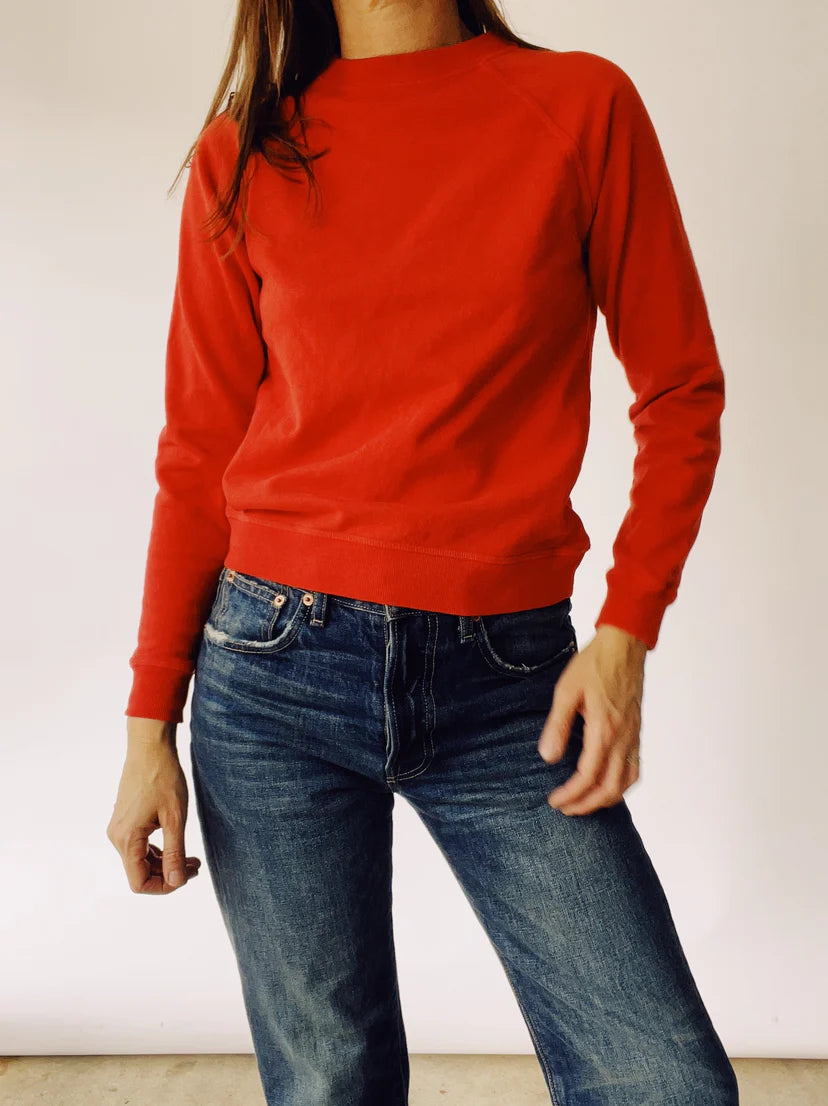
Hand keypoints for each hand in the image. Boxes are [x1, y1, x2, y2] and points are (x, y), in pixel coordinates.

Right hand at [106, 718, 201, 892]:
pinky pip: (139, 845)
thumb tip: (176, 882)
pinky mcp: (125, 820)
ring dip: (164, 862)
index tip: (187, 876)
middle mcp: (118, 837)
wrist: (150, 748)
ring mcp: (119, 828)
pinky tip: (176, 844)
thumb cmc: (163, 778)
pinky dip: (157, 850)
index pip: (139, 883)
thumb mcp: (175, 818)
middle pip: (140, 872)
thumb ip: (174, 853)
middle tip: (196, 865)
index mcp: (127, 839)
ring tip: (191, 857)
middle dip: (169, 874)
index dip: (164, 887)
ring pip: (140, 859)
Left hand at [537, 624, 645, 814]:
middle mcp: (623, 738)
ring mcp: (633, 736)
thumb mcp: (566, 691)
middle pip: (610, 788)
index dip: (570, 794)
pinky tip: (607, 785)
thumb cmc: (593, 665)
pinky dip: (622, 786)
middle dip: (587, 805)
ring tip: (584, 803)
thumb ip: (558, 726)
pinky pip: (635, 769)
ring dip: (605, 799)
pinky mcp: (636, 731)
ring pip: (626, 782)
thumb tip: (548, 758)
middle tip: (565, 808)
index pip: (588, 776)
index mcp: (604, 729)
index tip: (554, 800)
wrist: (624, 646)